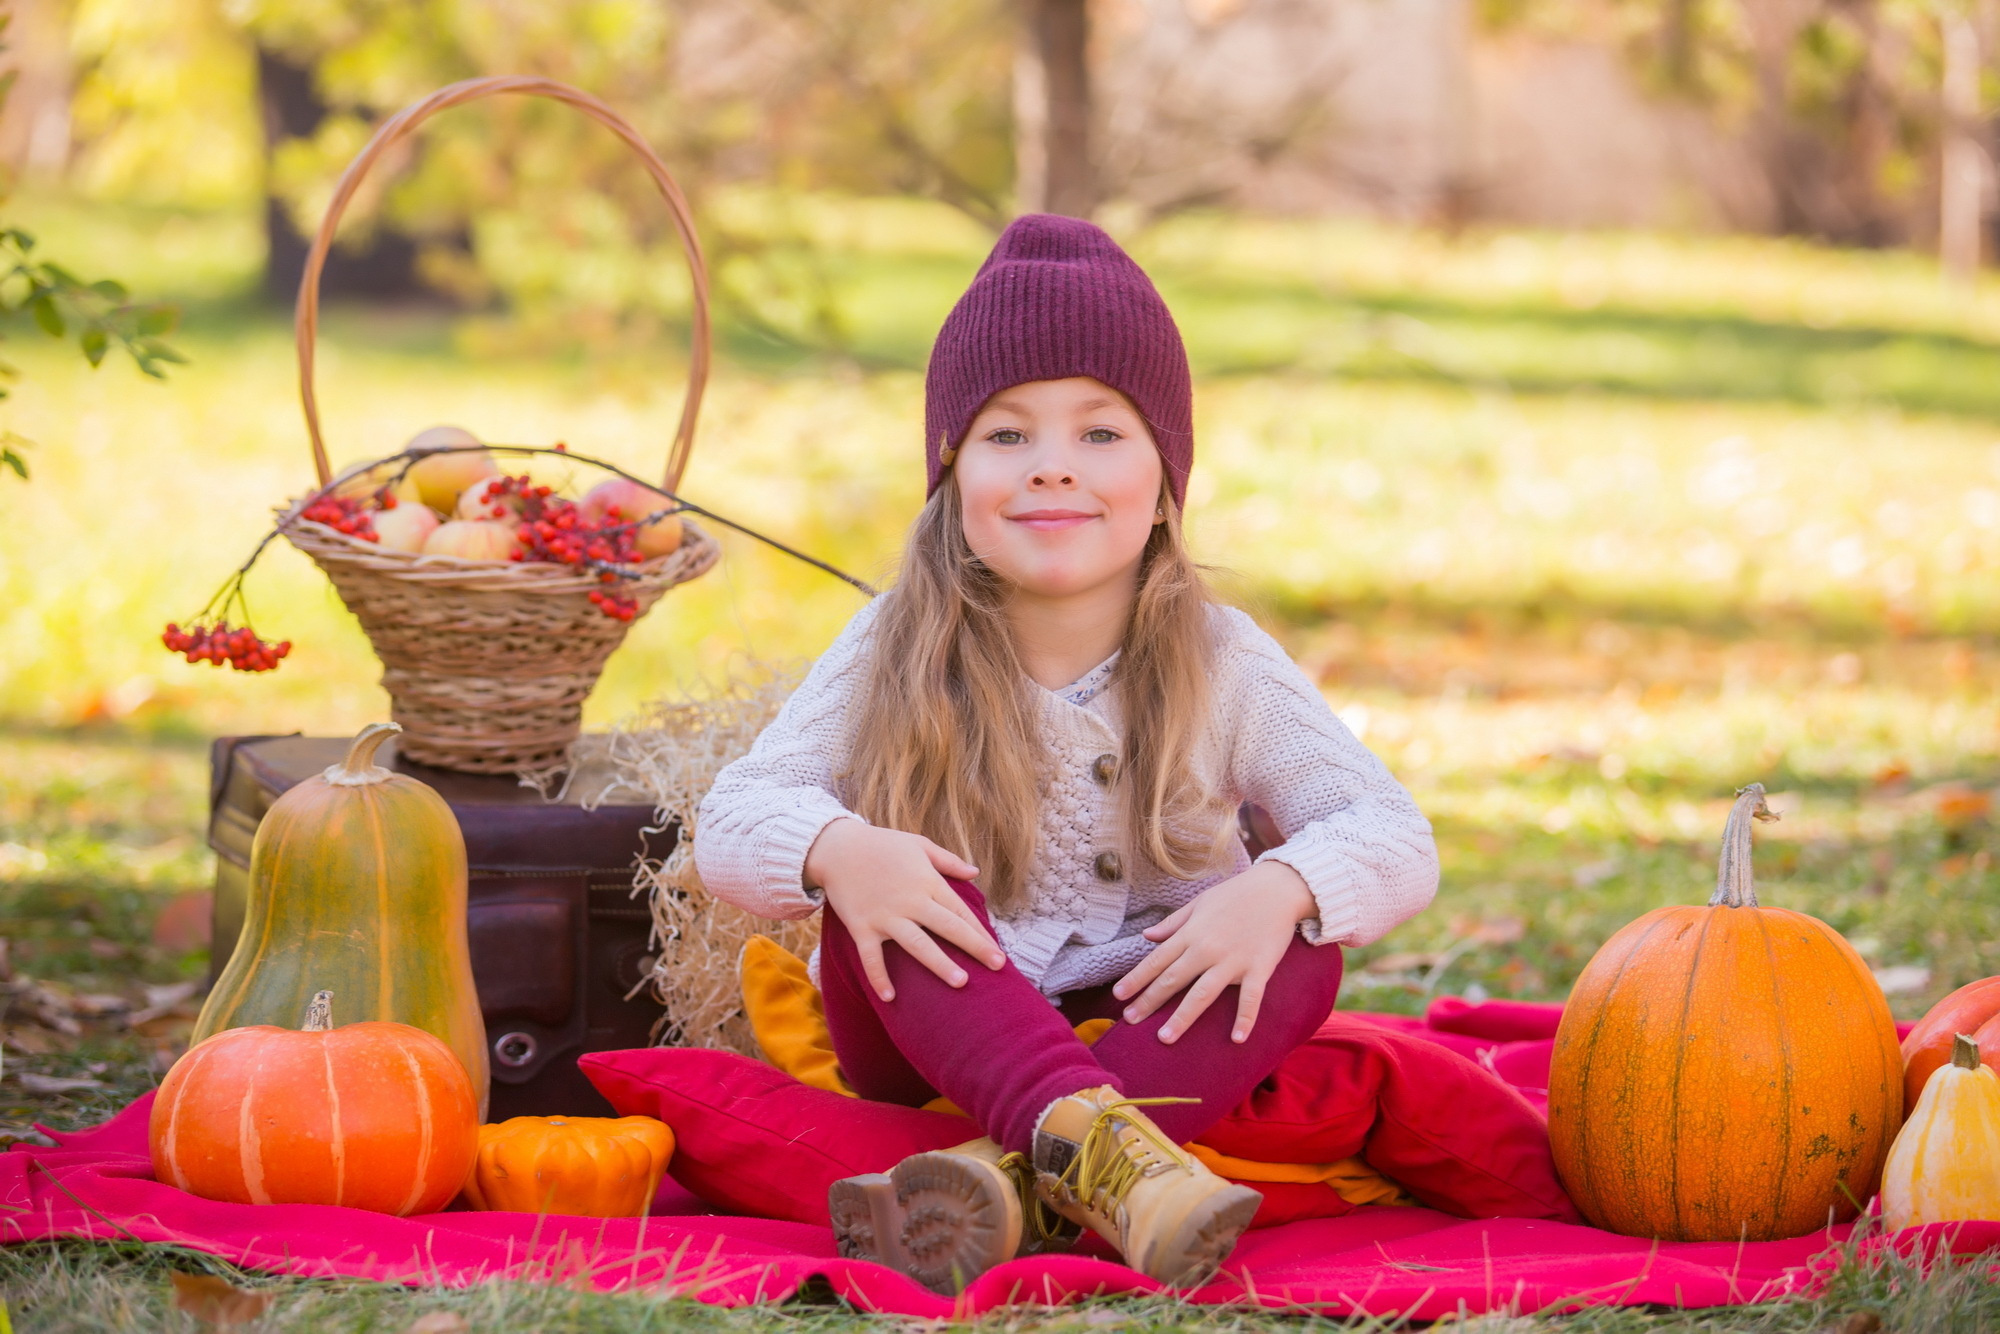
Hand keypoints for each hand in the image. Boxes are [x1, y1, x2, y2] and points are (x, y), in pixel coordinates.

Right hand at [804, 818, 1006, 1001]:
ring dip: (939, 964)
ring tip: (961, 982)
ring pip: (917, 945)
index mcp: (927, 882)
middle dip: (975, 948)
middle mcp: (910, 901)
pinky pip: (871, 957)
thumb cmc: (882, 844)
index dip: (981, 932)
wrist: (837, 847)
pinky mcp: (861, 927)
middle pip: (948, 928)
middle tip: (998, 967)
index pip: (960, 911)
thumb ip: (948, 860)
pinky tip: (890, 998)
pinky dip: (878, 977)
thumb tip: (975, 872)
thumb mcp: (919, 844)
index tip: (998, 953)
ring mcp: (886, 916)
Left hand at [1112, 861, 1315, 1044]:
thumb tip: (1147, 936)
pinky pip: (1250, 998)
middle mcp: (1207, 948)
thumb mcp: (1199, 903)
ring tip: (1165, 1037)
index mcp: (1191, 933)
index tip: (1118, 996)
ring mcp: (1233, 960)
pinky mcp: (1259, 968)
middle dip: (1149, 1001)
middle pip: (1172, 979)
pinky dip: (1245, 1018)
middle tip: (1129, 1022)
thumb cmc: (1236, 894)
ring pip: (1203, 993)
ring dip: (1183, 1017)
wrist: (1277, 888)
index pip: (1157, 960)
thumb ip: (1173, 923)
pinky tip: (1237, 1039)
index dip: (1136, 979)